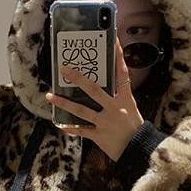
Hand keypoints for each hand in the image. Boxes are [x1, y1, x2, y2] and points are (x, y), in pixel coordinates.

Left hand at [45, 34, 144, 161]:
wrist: (140, 149)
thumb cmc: (135, 128)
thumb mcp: (130, 109)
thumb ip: (117, 98)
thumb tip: (103, 87)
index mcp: (125, 99)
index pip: (122, 73)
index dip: (118, 57)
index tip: (113, 41)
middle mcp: (114, 108)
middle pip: (94, 90)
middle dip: (77, 79)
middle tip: (64, 69)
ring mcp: (105, 122)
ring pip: (81, 110)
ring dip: (64, 103)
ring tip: (50, 96)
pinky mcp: (99, 136)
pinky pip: (81, 131)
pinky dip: (69, 128)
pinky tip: (59, 124)